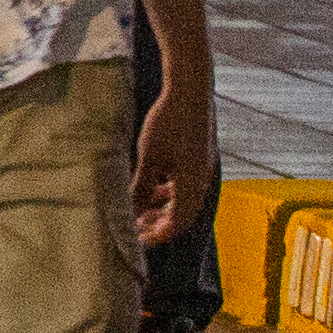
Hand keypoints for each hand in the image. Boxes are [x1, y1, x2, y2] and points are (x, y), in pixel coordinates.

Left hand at [133, 68, 215, 246]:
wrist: (190, 92)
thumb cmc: (169, 124)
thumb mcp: (149, 158)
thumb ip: (140, 187)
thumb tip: (131, 213)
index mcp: (193, 186)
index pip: (178, 223)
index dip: (158, 234)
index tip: (138, 240)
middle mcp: (201, 181)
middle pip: (181, 214)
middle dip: (158, 223)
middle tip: (135, 228)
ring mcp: (201, 169)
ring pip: (181, 198)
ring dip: (161, 207)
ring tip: (139, 211)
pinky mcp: (197, 157)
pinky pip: (183, 183)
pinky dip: (167, 190)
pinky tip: (151, 186)